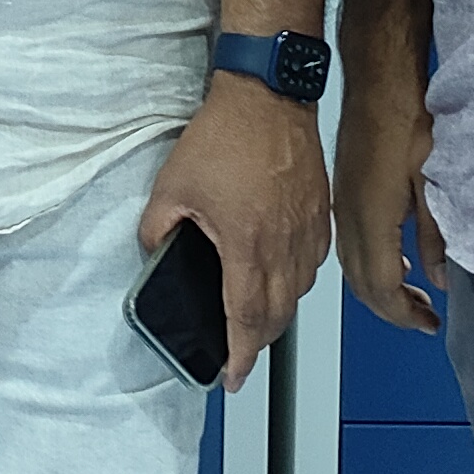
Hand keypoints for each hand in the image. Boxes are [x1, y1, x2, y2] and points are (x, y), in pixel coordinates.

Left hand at [139, 79, 329, 395]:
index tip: (232, 377)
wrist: (269, 96)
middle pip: (276, 316)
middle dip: (256, 343)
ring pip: (298, 294)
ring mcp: (307, 232)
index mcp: (247, 245)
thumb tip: (154, 254)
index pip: (246, 319)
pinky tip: (277, 276)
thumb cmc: (226, 135)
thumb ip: (157, 230)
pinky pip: (312, 266)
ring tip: (253, 319)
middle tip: (238, 354)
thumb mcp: (171, 186)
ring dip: (276, 314)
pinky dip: (294, 283)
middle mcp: (285, 245)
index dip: (239, 356)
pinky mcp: (319, 215)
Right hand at [333, 52, 448, 328]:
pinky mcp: (343, 192)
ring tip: (413, 296)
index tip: (430, 324)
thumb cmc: (408, 120)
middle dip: (392, 309)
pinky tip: (395, 258)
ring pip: (353, 267)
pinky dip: (370, 265)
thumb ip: (436, 234)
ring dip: (380, 289)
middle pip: (363, 285)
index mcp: (372, 220)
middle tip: (425, 318)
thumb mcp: (434, 181)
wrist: (378, 79)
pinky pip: (350, 245)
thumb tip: (440, 277)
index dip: (405, 313)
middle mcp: (350, 219)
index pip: (382, 287)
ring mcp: (342, 205)